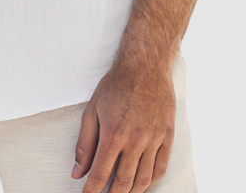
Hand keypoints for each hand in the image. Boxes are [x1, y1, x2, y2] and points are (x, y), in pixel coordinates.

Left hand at [72, 56, 175, 192]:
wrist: (145, 66)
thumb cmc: (116, 85)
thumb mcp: (92, 110)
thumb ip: (85, 143)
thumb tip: (77, 171)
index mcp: (114, 134)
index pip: (101, 174)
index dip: (92, 191)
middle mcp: (135, 140)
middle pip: (124, 182)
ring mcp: (154, 139)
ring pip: (143, 179)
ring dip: (132, 192)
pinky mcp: (167, 135)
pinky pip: (161, 167)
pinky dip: (151, 180)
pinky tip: (142, 182)